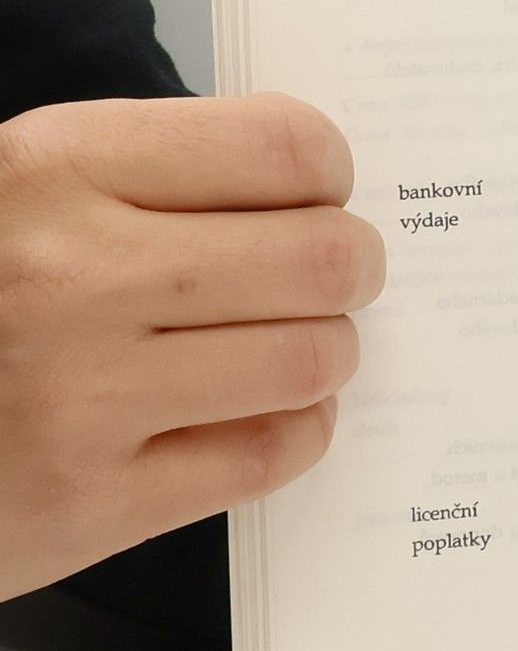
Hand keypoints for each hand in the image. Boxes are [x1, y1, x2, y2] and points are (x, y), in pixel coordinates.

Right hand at [0, 94, 384, 601]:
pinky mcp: (90, 503)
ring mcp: (80, 397)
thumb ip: (152, 178)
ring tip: (288, 344)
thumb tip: (315, 186)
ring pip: (313, 359)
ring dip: (325, 352)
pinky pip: (271, 453)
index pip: (283, 147)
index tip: (317, 193)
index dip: (327, 173)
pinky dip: (296, 428)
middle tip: (332, 276)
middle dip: (351, 268)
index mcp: (53, 169)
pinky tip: (262, 410)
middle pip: (323, 258)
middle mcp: (69, 276)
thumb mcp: (19, 192)